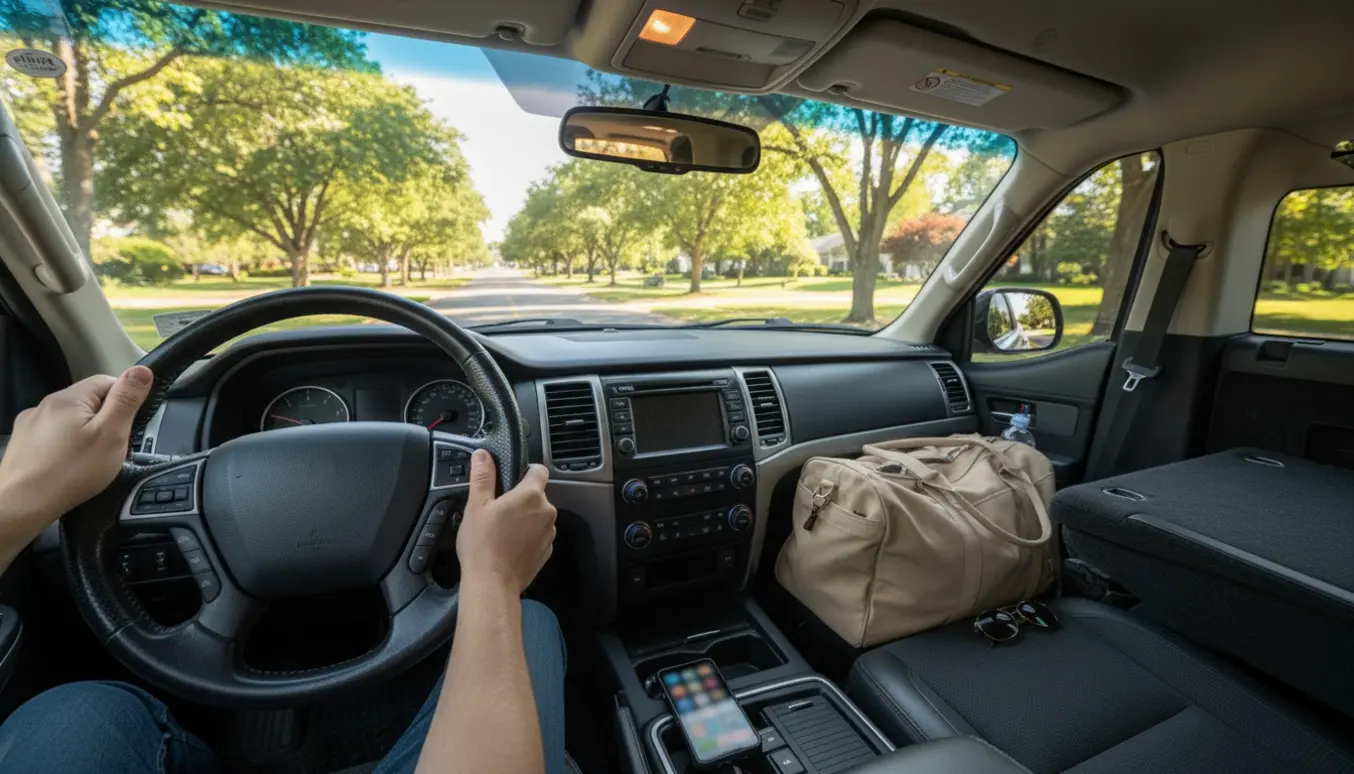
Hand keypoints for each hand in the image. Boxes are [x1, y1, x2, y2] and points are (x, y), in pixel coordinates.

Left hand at [0, 366, 153, 531]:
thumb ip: (126, 400)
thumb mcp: (111, 435)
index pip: (108, 381)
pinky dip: (64, 449)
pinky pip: (53, 438)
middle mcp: (46, 406)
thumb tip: (141, 371)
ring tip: (87, 462)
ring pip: (71, 421)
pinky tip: (67, 467)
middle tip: (109, 449)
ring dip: (84, 436)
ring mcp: (31, 425)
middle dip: (104, 422)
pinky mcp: (24, 443)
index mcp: (69, 398)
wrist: (21, 504)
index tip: (126, 426)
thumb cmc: (68, 474)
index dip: (124, 402)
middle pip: (89, 403)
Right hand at [456, 450, 555, 594]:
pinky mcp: (547, 551)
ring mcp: (549, 533)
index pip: (539, 470)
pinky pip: (538, 535)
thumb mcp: (476, 505)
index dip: (526, 471)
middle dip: (520, 498)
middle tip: (497, 509)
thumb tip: (483, 455)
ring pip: (538, 516)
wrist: (493, 584)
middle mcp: (547, 512)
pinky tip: (509, 544)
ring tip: (502, 529)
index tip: (511, 478)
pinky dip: (527, 536)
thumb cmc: (483, 544)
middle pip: (537, 495)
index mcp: (531, 495)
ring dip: (525, 518)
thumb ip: (482, 477)